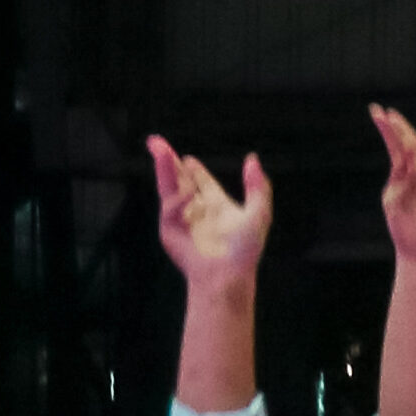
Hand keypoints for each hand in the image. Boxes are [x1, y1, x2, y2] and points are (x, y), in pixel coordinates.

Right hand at [148, 137, 275, 288]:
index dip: (195, 170)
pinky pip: (171, 207)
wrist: (226, 274)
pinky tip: (189, 198)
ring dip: (163, 167)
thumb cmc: (245, 249)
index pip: (202, 183)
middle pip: (179, 179)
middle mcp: (198, 211)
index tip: (188, 158)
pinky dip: (179, 200)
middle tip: (156, 142)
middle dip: (168, 160)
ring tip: (158, 148)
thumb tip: (253, 158)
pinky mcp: (170, 230)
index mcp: (217, 206)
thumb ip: (257, 186)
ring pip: (169, 187)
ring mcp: (182, 219)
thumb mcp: (259, 213)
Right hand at [369, 105, 415, 258]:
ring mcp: (398, 188)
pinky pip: (395, 187)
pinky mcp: (390, 200)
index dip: (403, 129)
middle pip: (397, 147)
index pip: (412, 145)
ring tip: (394, 135)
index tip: (391, 113)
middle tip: (376, 110)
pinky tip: (409, 194)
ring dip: (394, 149)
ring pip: (395, 162)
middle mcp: (410, 177)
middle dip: (388, 129)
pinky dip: (402, 184)